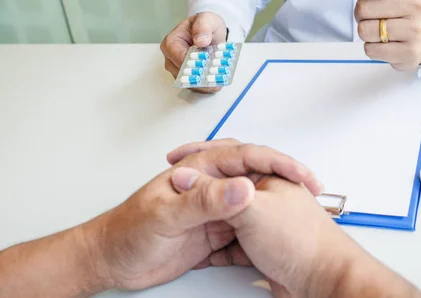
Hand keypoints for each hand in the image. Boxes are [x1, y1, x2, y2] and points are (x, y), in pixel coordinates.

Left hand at [83, 139, 321, 291]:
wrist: (110, 262)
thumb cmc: (127, 231)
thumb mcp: (167, 215)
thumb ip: (205, 201)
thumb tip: (243, 187)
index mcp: (201, 171)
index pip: (249, 157)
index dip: (280, 164)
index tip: (304, 177)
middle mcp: (211, 188)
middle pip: (256, 180)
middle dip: (284, 185)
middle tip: (311, 194)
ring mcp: (213, 212)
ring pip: (252, 209)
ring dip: (273, 216)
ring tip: (298, 224)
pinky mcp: (210, 235)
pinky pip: (242, 236)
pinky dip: (257, 242)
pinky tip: (270, 249)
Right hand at [160, 12, 226, 93]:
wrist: (209, 32)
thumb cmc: (205, 25)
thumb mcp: (206, 19)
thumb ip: (203, 27)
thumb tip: (200, 41)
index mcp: (171, 43)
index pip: (179, 58)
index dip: (192, 64)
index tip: (206, 66)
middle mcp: (171, 58)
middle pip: (183, 74)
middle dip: (199, 77)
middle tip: (215, 79)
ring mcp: (177, 70)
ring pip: (189, 83)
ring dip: (204, 84)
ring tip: (219, 82)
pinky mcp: (187, 78)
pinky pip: (195, 86)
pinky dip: (206, 86)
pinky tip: (217, 84)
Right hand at [172, 175, 420, 297]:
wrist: (321, 283)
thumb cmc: (301, 243)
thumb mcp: (253, 211)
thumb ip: (218, 193)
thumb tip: (188, 177)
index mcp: (267, 178)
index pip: (229, 158)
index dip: (201, 156)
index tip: (177, 158)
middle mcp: (265, 196)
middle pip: (225, 186)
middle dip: (201, 187)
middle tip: (177, 186)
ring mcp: (264, 221)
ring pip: (228, 214)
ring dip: (208, 217)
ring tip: (185, 218)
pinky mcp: (263, 246)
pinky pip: (234, 240)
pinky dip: (219, 244)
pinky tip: (206, 249)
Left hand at [354, 0, 420, 70]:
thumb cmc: (403, 9)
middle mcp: (417, 5)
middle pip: (364, 8)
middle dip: (361, 13)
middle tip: (373, 15)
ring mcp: (415, 31)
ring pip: (364, 30)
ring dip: (365, 31)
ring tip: (379, 29)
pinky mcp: (409, 53)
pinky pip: (370, 49)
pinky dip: (372, 47)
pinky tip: (385, 43)